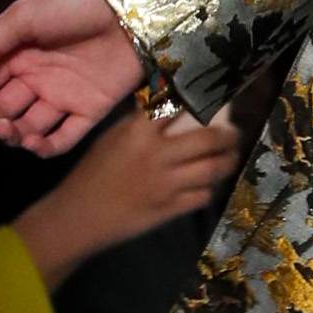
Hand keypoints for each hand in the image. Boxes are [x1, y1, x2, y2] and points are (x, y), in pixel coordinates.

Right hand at [0, 0, 142, 154]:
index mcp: (16, 54)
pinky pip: (64, 138)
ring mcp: (63, 95)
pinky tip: (33, 142)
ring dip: (12, 134)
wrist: (129, 6)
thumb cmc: (72, 4)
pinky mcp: (90, 110)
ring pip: (28, 127)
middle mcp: (37, 78)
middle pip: (1, 109)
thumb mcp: (21, 17)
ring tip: (5, 128)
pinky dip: (46, 146)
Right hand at [15, 106, 246, 286]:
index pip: (179, 107)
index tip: (215, 96)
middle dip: (229, 135)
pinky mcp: (170, 209)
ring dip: (228, 161)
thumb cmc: (92, 174)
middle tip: (234, 133)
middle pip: (208, 138)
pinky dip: (209, 188)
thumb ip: (141, 124)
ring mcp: (166, 184)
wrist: (78, 217)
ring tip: (230, 156)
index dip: (201, 99)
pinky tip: (209, 183)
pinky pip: (202, 195)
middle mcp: (156, 156)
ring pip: (213, 169)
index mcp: (138, 133)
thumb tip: (170, 106)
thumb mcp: (112, 138)